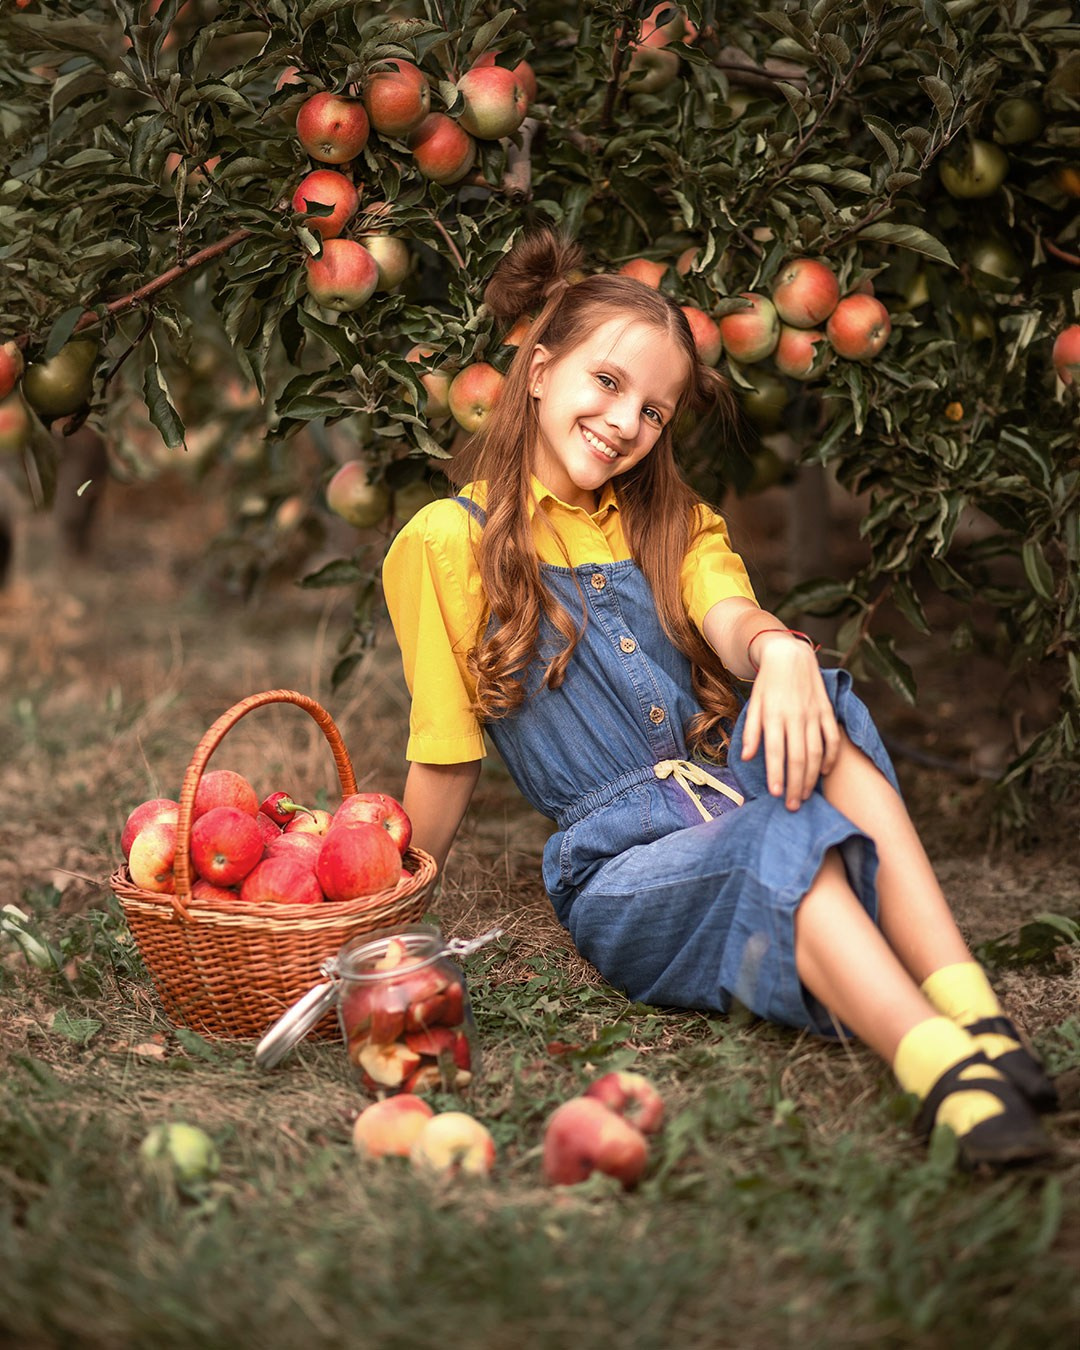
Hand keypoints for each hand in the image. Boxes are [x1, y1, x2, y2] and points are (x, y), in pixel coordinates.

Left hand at [740, 637, 839, 809]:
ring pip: (816, 753)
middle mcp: (795, 716)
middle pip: (798, 758)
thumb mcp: (754, 704)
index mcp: (774, 715)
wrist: (790, 655)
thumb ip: (751, 731)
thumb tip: (747, 757)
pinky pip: (833, 739)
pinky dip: (830, 758)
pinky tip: (824, 773)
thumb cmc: (767, 684)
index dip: (776, 774)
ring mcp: (814, 714)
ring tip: (806, 796)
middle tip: (792, 806)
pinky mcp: (827, 711)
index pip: (775, 751)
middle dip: (795, 785)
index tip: (775, 794)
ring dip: (812, 778)